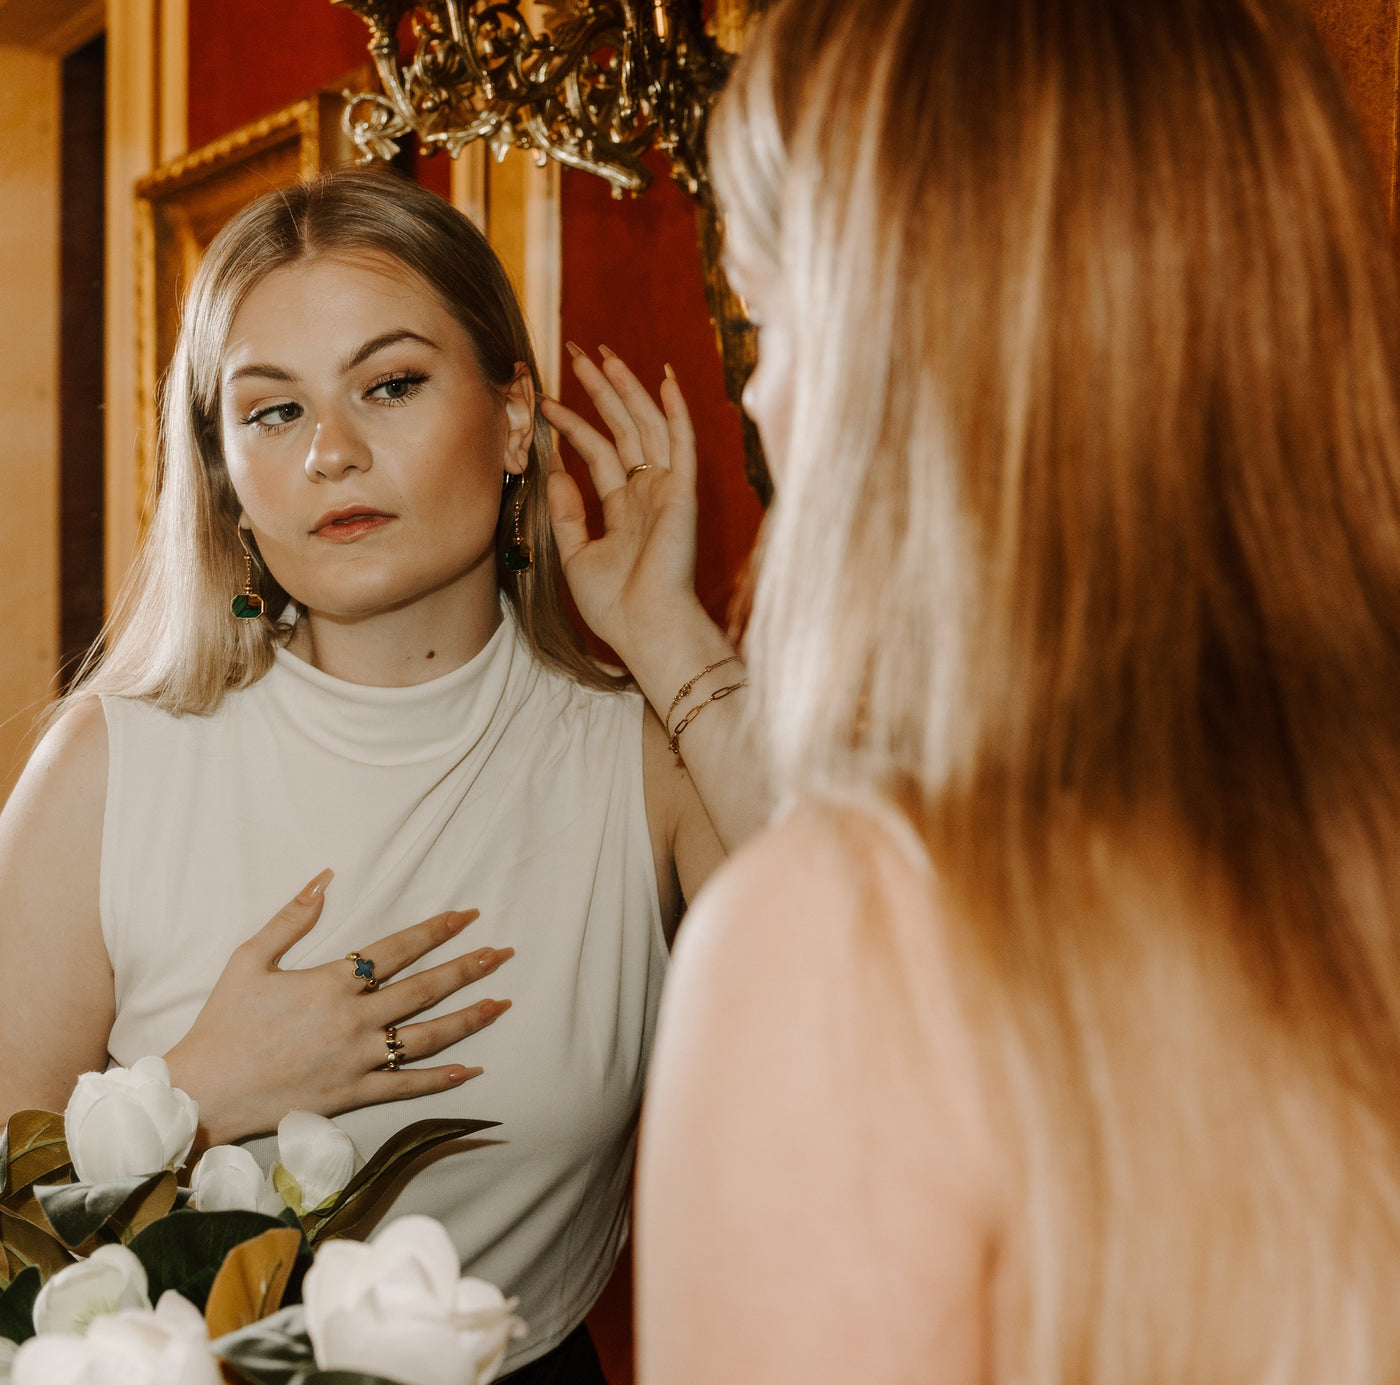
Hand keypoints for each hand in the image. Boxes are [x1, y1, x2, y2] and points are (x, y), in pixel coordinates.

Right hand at [163, 870, 511, 1147]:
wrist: (204, 1090)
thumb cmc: (224, 1022)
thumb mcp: (250, 958)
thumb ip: (292, 917)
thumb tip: (324, 877)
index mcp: (332, 982)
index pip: (398, 948)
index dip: (437, 930)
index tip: (467, 915)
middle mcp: (354, 1019)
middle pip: (425, 988)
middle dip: (468, 968)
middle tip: (502, 953)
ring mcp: (358, 1059)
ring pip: (428, 1036)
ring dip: (469, 1018)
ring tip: (502, 1002)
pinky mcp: (354, 1094)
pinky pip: (407, 1086)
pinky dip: (442, 1078)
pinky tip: (472, 1069)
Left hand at [540, 345, 702, 662]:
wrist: (646, 628)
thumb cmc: (615, 605)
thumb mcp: (576, 554)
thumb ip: (567, 511)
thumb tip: (554, 468)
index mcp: (626, 509)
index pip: (599, 453)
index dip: (573, 425)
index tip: (546, 402)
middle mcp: (648, 493)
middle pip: (623, 428)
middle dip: (600, 389)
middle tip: (577, 353)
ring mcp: (667, 490)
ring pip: (647, 425)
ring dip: (627, 388)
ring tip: (603, 355)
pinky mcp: (683, 493)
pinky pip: (680, 442)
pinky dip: (675, 410)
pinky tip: (664, 378)